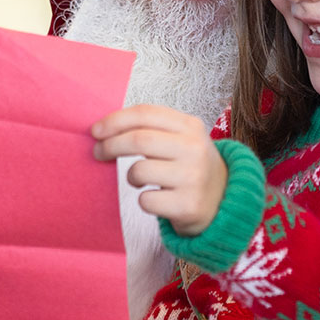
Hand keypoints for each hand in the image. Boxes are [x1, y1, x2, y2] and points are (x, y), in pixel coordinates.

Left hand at [91, 105, 226, 235]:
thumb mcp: (181, 139)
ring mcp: (193, 177)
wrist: (224, 200)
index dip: (115, 120)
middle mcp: (195, 149)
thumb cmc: (189, 166)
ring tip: (139, 180)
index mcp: (190, 126)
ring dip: (131, 177)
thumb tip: (104, 129)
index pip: (145, 114)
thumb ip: (151, 129)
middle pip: (139, 140)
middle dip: (111, 145)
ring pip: (139, 171)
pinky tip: (157, 199)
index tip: (96, 131)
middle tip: (98, 152)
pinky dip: (143, 200)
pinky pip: (146, 200)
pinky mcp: (188, 205)